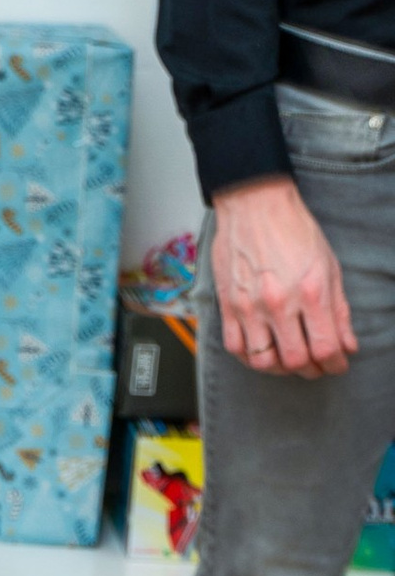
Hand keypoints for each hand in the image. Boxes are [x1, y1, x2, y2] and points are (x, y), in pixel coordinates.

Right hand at [210, 175, 355, 375]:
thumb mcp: (329, 266)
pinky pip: (236, 347)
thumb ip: (339, 309)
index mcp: (310, 291)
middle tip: (316, 365)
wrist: (255, 206)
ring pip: (264, 361)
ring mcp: (250, 306)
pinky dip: (251, 357)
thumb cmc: (292, 229)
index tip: (337, 364)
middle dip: (311, 369)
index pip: (325, 347)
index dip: (335, 364)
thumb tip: (347, 343)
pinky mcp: (228, 305)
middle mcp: (279, 302)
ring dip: (281, 367)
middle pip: (296, 360)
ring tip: (289, 359)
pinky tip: (263, 350)